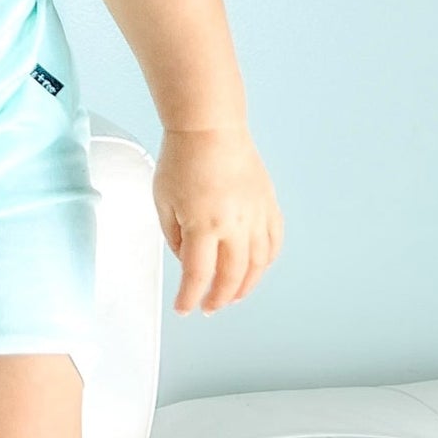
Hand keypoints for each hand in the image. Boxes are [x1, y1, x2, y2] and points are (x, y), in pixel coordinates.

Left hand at [152, 125, 283, 315]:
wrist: (209, 129)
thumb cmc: (181, 159)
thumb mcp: (162, 201)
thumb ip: (174, 236)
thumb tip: (187, 260)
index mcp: (203, 225)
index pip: (197, 275)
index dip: (189, 297)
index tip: (183, 308)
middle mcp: (234, 225)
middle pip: (231, 277)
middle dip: (219, 298)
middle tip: (209, 307)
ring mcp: (255, 215)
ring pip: (258, 265)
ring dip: (246, 286)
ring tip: (233, 296)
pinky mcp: (268, 204)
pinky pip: (274, 242)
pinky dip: (267, 261)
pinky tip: (257, 268)